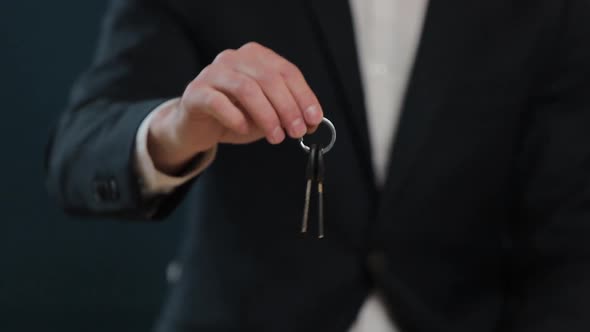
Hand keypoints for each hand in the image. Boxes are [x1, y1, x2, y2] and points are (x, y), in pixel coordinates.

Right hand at [147, 42, 323, 173]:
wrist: (197, 126)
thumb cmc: (236, 116)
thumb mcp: (269, 115)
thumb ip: (289, 115)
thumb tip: (313, 122)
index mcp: (256, 57)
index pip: (287, 71)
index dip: (304, 95)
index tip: (314, 118)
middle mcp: (234, 58)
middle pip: (268, 78)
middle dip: (288, 107)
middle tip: (297, 131)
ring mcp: (212, 73)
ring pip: (246, 88)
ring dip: (266, 115)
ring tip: (276, 137)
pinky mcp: (196, 92)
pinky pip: (218, 102)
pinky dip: (236, 118)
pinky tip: (245, 129)